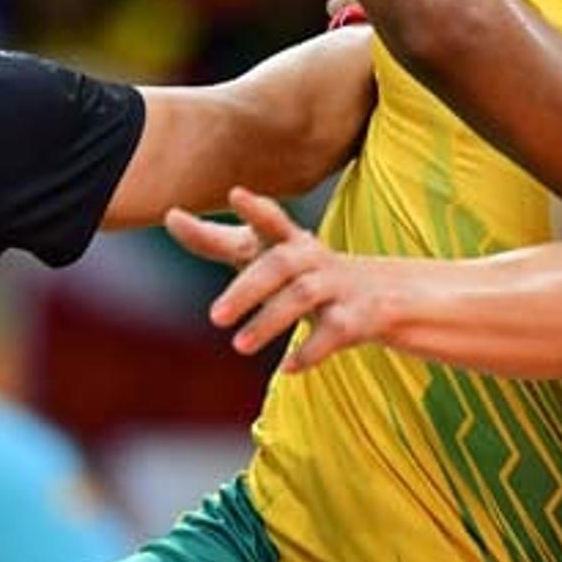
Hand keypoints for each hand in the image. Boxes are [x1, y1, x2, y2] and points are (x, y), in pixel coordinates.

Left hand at [165, 187, 391, 372]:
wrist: (391, 295)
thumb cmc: (309, 273)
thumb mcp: (267, 255)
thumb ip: (217, 240)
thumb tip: (170, 217)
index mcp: (292, 242)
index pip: (272, 221)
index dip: (255, 210)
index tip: (236, 194)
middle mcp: (315, 259)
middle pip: (280, 264)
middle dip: (247, 289)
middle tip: (214, 317)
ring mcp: (340, 287)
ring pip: (303, 296)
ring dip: (270, 320)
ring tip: (239, 345)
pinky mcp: (360, 318)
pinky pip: (334, 333)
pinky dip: (310, 351)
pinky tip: (287, 368)